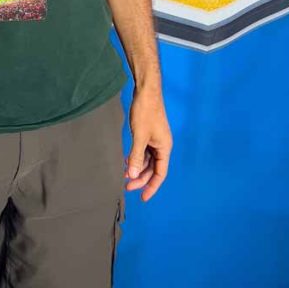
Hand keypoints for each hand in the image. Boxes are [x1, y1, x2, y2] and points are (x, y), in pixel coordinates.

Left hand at [125, 86, 171, 201]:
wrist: (146, 90)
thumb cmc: (145, 112)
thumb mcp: (139, 136)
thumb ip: (136, 156)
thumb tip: (132, 175)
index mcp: (164, 147)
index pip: (160, 173)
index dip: (152, 186)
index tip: (143, 198)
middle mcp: (162, 145)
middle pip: (153, 168)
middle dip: (141, 178)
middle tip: (126, 186)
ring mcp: (155, 139)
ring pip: (147, 160)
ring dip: (137, 167)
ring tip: (124, 174)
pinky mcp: (149, 133)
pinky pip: (143, 151)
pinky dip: (136, 157)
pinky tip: (126, 160)